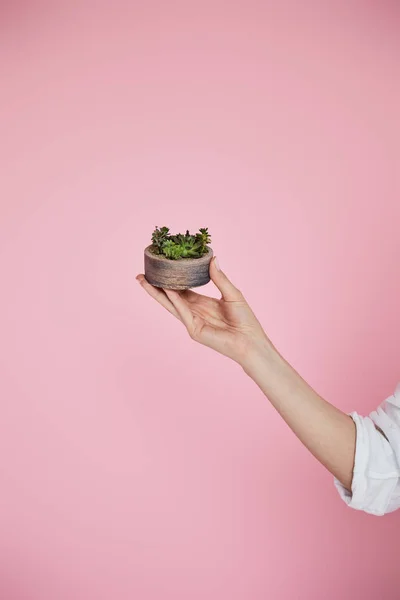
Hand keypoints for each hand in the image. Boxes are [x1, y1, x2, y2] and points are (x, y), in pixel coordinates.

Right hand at [136, 256, 270, 367]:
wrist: (251, 341)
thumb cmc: (245, 320)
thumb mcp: (232, 293)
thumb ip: (220, 278)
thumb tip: (212, 258)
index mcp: (202, 304)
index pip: (181, 290)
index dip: (171, 280)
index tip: (160, 269)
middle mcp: (194, 312)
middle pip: (170, 297)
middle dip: (155, 286)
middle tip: (141, 275)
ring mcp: (192, 322)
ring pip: (171, 304)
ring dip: (157, 293)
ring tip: (144, 281)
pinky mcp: (194, 330)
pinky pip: (183, 312)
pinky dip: (175, 300)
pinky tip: (167, 290)